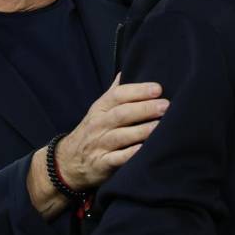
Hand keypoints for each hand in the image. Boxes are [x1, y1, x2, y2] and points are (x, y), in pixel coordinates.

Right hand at [56, 76, 166, 191]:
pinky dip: (131, 154)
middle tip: (166, 106)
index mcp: (100, 108)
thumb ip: (114, 92)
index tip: (158, 88)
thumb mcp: (99, 110)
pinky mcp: (101, 164)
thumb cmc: (92, 131)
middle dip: (144, 109)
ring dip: (142, 130)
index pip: (117, 95)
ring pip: (121, 136)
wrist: (68, 162)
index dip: (137, 91)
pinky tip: (145, 149)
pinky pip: (117, 159)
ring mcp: (99, 145)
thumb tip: (128, 70)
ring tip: (161, 126)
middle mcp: (98, 125)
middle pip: (121, 114)